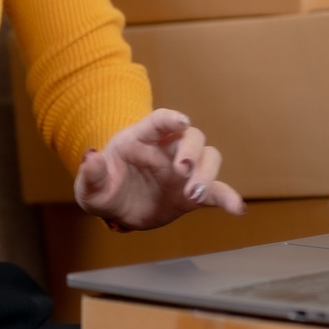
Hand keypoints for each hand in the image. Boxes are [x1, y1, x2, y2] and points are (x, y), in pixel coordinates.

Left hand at [74, 109, 243, 229]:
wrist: (117, 210)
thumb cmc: (103, 189)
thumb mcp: (90, 187)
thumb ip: (92, 173)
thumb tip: (92, 157)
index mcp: (140, 139)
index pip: (158, 122)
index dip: (170, 119)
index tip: (181, 122)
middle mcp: (167, 150)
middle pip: (191, 137)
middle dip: (190, 150)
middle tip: (183, 170)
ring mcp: (183, 171)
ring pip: (208, 158)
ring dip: (207, 173)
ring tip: (194, 195)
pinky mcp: (193, 194)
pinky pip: (216, 192)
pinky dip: (228, 198)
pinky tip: (238, 208)